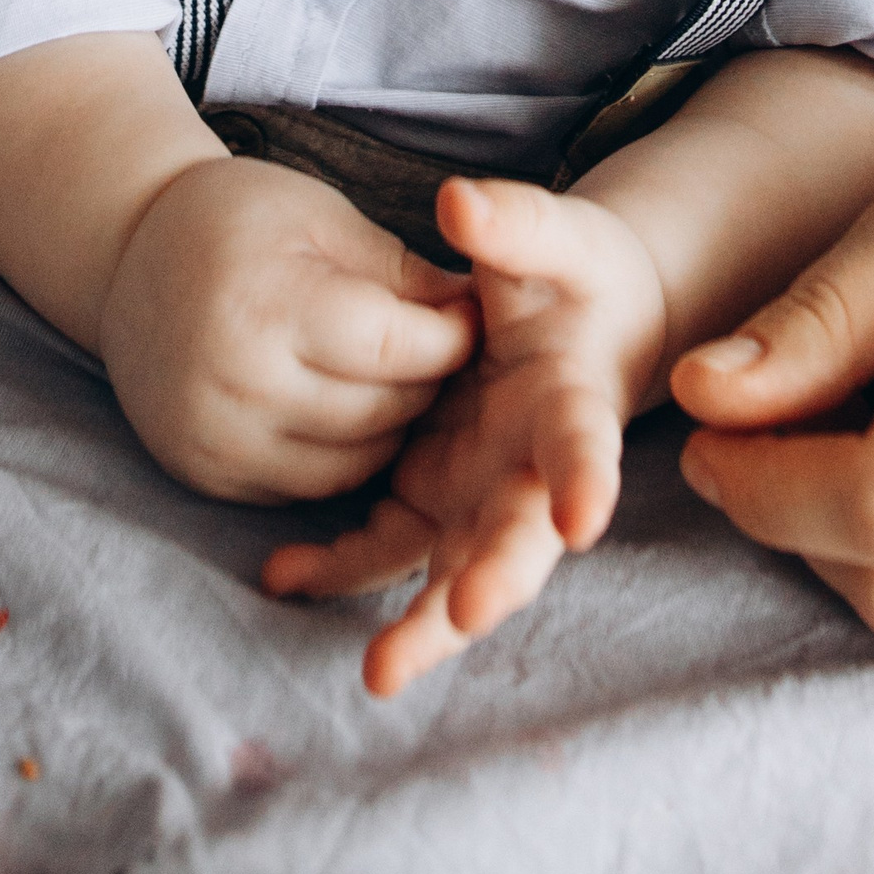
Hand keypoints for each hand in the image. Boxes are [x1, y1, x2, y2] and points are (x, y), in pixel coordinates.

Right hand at [97, 156, 478, 505]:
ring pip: (355, 464)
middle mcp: (237, 385)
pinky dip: (344, 456)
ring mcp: (216, 438)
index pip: (398, 347)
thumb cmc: (236, 221)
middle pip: (384, 411)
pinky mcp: (205, 474)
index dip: (451, 336)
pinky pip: (308, 487)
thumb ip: (402, 272)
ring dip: (393, 427)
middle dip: (428, 382)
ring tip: (399, 379)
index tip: (470, 317)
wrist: (127, 258)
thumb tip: (480, 314)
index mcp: (269, 305)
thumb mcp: (322, 216)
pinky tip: (350, 410)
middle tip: (441, 351)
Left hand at [264, 177, 663, 696]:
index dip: (586, 479)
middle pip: (522, 539)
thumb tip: (460, 203)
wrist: (573, 318)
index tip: (583, 518)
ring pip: (456, 571)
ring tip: (379, 671)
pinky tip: (287, 575)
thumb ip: (512, 226)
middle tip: (457, 617)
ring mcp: (482, 495)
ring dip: (422, 624)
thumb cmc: (572, 275)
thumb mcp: (553, 239)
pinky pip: (386, 544)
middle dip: (493, 584)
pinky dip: (342, 565)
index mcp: (573, 402)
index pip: (584, 444)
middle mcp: (535, 470)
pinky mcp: (433, 499)